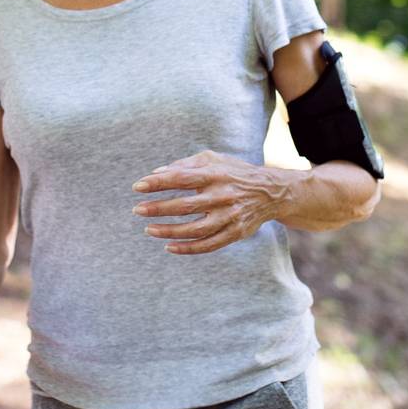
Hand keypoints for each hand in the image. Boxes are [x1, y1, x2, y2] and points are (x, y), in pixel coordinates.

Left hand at [132, 151, 295, 254]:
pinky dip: (188, 248)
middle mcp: (223, 196)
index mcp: (216, 174)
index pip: (181, 178)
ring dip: (169, 231)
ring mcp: (229, 217)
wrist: (271, 192)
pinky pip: (208, 245)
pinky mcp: (235, 233)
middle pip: (185, 205)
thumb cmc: (234, 172)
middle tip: (137, 210)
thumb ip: (185, 165)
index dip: (158, 183)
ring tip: (148, 230)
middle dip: (158, 208)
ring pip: (195, 229)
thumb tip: (155, 174)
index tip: (138, 187)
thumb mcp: (213, 159)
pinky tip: (169, 246)